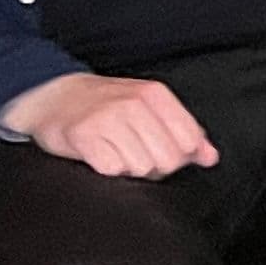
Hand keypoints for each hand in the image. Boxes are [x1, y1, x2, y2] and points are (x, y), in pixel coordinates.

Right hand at [0, 72, 218, 175]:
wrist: (54, 97)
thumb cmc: (108, 106)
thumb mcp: (150, 109)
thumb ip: (185, 132)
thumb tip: (211, 158)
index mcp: (155, 95)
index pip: (188, 142)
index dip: (177, 156)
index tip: (158, 150)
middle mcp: (133, 103)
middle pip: (167, 160)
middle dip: (153, 167)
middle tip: (132, 153)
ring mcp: (107, 118)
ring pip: (140, 168)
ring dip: (128, 169)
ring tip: (114, 152)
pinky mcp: (84, 136)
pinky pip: (112, 170)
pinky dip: (107, 170)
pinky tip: (98, 156)